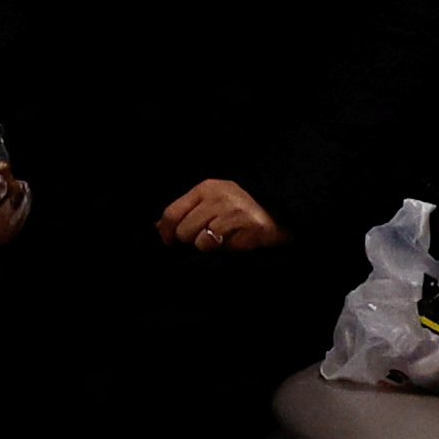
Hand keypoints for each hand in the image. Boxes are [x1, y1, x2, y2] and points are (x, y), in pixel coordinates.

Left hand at [156, 177, 279, 251]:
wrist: (280, 212)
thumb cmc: (240, 209)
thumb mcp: (211, 201)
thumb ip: (185, 212)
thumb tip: (158, 228)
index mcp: (206, 188)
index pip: (171, 213)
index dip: (166, 233)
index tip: (170, 243)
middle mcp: (219, 197)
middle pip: (183, 231)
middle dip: (190, 242)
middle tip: (205, 240)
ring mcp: (235, 213)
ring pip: (201, 243)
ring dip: (210, 248)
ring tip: (223, 239)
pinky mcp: (250, 229)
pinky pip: (224, 249)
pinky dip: (227, 250)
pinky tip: (237, 242)